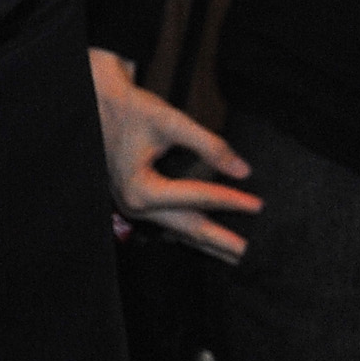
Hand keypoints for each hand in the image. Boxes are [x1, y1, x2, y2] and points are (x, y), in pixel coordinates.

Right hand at [90, 48, 256, 261]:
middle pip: (191, 227)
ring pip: (183, 231)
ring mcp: (136, 208)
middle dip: (225, 242)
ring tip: (240, 256)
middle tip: (256, 255)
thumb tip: (241, 170)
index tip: (259, 205)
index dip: (231, 200)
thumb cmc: (130, 110)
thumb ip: (209, 146)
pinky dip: (197, 231)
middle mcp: (136, 205)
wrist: (100, 104)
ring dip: (213, 243)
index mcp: (140, 188)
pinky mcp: (140, 204)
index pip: (197, 198)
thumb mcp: (170, 122)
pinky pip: (174, 223)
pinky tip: (214, 240)